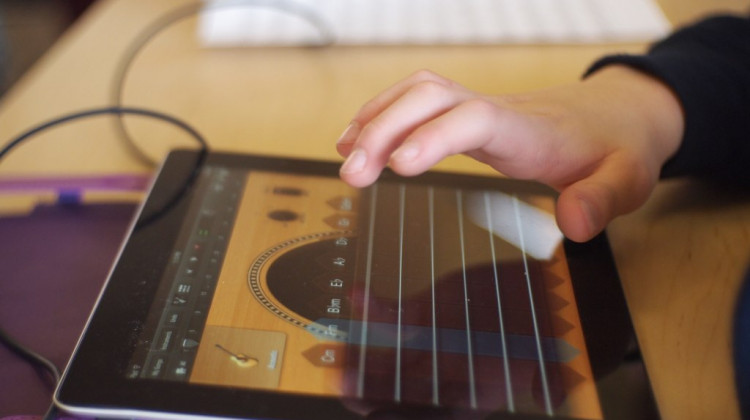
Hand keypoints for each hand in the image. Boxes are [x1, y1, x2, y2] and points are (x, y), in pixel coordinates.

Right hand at [336, 67, 682, 241]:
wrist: (612, 115)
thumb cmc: (614, 147)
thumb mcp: (627, 179)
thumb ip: (603, 200)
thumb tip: (574, 224)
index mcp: (530, 130)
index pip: (475, 119)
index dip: (434, 136)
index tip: (400, 167)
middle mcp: (496, 111)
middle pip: (430, 96)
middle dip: (384, 129)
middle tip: (353, 174)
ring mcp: (477, 108)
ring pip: (416, 93)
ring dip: (375, 119)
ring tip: (345, 157)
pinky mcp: (466, 115)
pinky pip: (416, 103)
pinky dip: (382, 117)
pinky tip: (361, 140)